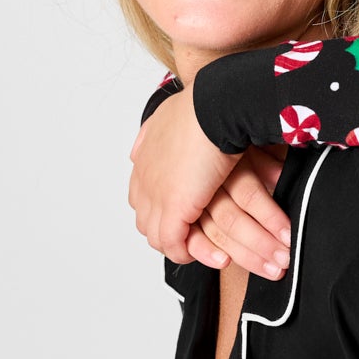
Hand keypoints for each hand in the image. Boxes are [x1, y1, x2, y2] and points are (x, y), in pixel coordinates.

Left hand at [129, 90, 288, 275]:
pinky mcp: (174, 210)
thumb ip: (156, 131)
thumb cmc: (205, 104)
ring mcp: (156, 196)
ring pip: (158, 236)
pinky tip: (210, 255)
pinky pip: (174, 244)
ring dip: (180, 247)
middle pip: (147, 219)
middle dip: (168, 232)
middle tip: (193, 240)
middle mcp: (144, 179)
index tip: (186, 215)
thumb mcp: (170, 114)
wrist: (215, 106)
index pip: (143, 195)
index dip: (163, 209)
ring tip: (204, 252)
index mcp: (144, 158)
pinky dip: (187, 253)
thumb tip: (150, 138)